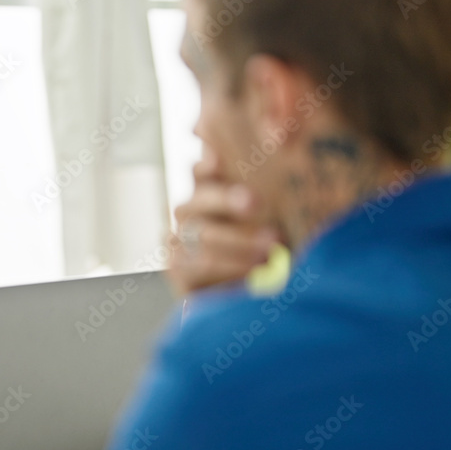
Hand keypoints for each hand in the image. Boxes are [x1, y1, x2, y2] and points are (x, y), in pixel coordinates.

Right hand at [166, 150, 277, 295]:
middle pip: (201, 199)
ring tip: (271, 249)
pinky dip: (230, 268)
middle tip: (258, 203)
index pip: (202, 171)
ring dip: (239, 242)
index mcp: (208, 190)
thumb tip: (273, 151)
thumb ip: (268, 191)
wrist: (245, 298)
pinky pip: (199, 266)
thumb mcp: (271, 219)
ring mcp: (177, 240)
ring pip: (202, 235)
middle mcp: (189, 211)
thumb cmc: (265, 250)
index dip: (207, 165)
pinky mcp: (177, 269)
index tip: (219, 160)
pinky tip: (254, 272)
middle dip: (229, 201)